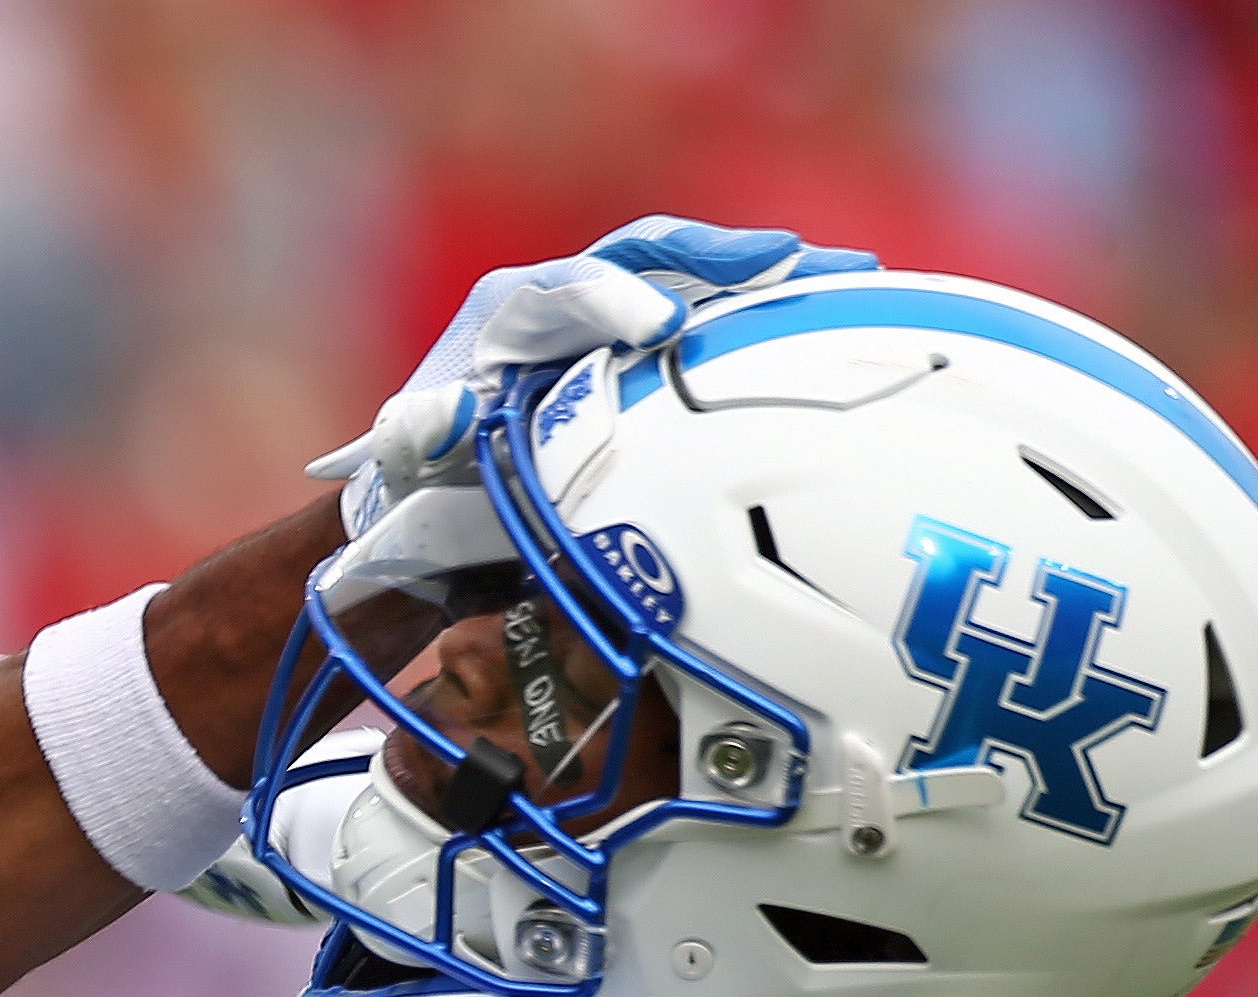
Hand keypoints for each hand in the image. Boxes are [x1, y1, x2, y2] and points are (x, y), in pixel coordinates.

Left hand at [315, 218, 879, 557]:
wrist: (441, 481)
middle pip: (648, 255)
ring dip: (771, 273)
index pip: (564, 289)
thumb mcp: (407, 454)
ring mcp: (617, 316)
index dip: (613, 299)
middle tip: (786, 260)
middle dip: (716, 254)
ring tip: (850, 273)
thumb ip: (417, 434)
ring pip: (699, 277)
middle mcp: (567, 297)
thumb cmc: (424, 469)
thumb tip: (449, 413)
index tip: (664, 326)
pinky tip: (843, 317)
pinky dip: (774, 315)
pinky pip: (720, 317)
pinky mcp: (655, 344)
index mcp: (506, 315)